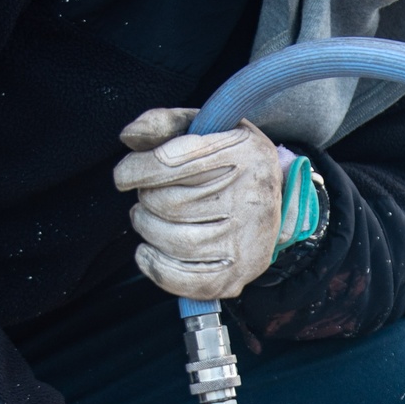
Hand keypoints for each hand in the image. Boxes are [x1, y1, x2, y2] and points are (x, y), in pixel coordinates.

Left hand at [115, 108, 318, 300]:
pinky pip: (187, 279)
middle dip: (145, 199)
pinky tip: (147, 252)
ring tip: (150, 219)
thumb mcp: (207, 130)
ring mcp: (247, 239)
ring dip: (147, 229)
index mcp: (243, 153)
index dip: (135, 170)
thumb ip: (164, 124)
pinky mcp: (241, 271)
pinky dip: (157, 268)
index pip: (169, 164)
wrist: (279, 200)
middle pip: (167, 203)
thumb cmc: (230, 161)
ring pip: (172, 240)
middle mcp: (250, 196)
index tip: (125, 175)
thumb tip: (128, 137)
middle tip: (150, 196)